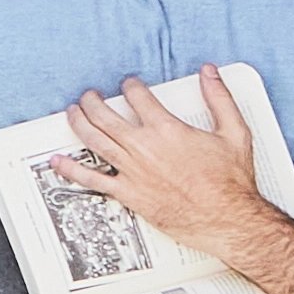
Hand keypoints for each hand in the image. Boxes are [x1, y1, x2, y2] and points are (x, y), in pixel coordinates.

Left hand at [59, 68, 275, 253]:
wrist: (228, 220)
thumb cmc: (231, 183)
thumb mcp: (234, 132)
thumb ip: (220, 98)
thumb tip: (210, 73)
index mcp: (167, 130)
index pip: (138, 97)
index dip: (130, 86)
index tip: (128, 85)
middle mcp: (145, 148)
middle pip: (106, 115)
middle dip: (93, 101)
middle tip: (89, 96)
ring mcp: (133, 171)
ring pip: (94, 140)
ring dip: (79, 123)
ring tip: (72, 113)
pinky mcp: (129, 194)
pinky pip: (92, 180)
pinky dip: (72, 169)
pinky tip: (59, 162)